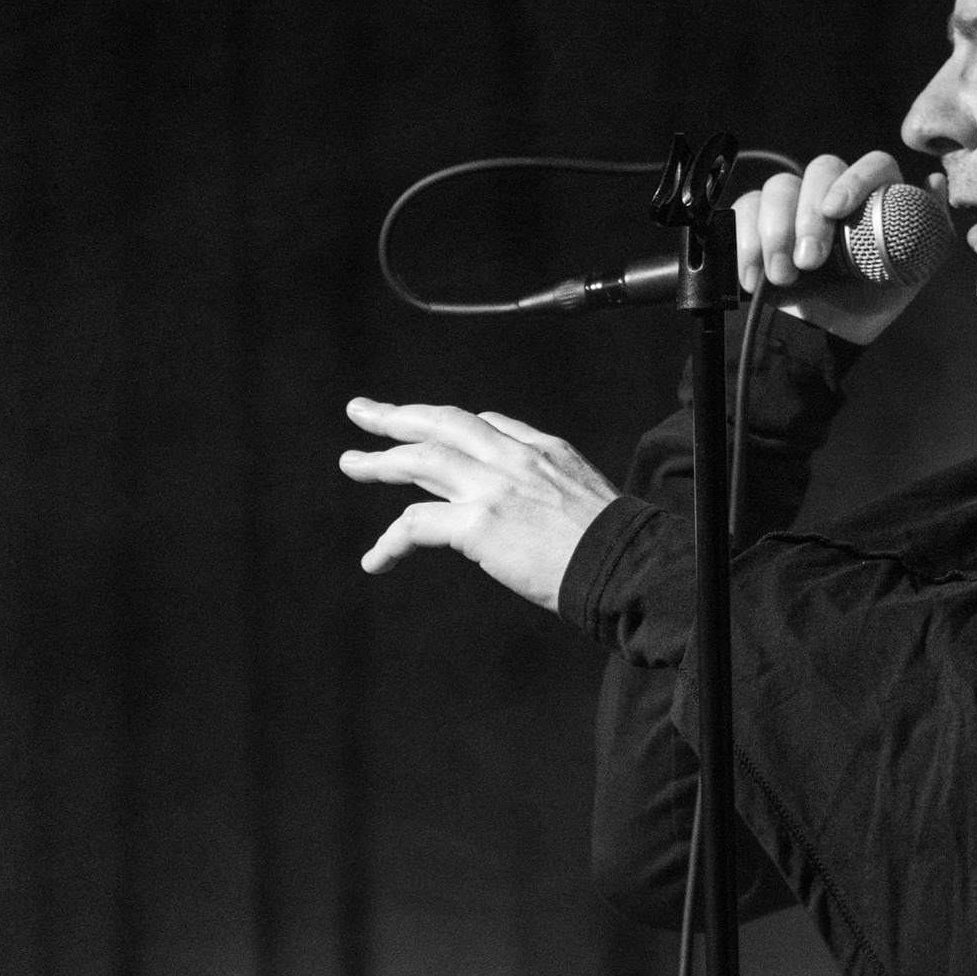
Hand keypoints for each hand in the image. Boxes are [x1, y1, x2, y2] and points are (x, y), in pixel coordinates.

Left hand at [341, 400, 617, 610]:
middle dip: (400, 416)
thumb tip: (534, 496)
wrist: (624, 563)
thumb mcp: (588, 493)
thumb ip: (554, 482)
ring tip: (352, 462)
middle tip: (363, 412)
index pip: (489, 424)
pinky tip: (375, 559)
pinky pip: (415, 524)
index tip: (430, 432)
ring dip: (380, 460)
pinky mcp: (478, 523)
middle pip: (446, 423)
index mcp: (545, 450)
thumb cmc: (614, 544)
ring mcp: (494, 487)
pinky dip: (390, 541)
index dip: (453, 427)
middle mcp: (515, 458)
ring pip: (421, 459)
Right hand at [732, 149, 947, 344]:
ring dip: (776, 233)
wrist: (817, 341)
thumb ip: (928, 233)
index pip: (874, 165)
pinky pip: (744, 208)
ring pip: (779, 185)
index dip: (855, 180)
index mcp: (875, 199)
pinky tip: (754, 279)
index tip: (836, 209)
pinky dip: (745, 243)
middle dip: (810, 215)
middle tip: (809, 262)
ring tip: (782, 278)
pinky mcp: (756, 219)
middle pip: (822, 169)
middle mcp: (835, 193)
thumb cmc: (866, 305)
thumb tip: (936, 182)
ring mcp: (793, 203)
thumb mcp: (908, 275)